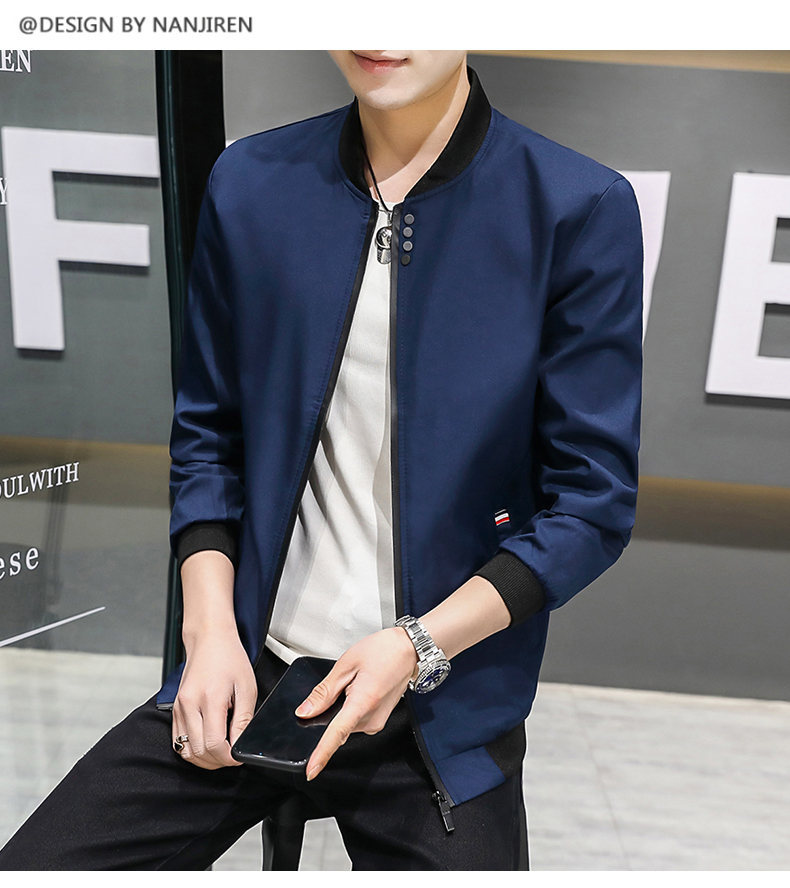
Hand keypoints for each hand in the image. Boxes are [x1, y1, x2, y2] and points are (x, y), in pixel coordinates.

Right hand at [172, 629, 257, 769]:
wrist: (209, 639)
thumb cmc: (230, 659)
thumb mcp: (247, 688)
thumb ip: (244, 720)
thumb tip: (242, 745)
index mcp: (209, 698)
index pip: (215, 744)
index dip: (229, 757)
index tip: (239, 756)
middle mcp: (189, 705)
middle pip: (199, 752)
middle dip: (218, 761)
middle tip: (233, 755)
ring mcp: (179, 708)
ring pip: (186, 751)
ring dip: (205, 759)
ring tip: (222, 752)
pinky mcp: (174, 710)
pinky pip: (178, 742)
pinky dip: (192, 750)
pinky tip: (208, 745)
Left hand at [295, 627, 418, 780]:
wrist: (409, 649)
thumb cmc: (383, 651)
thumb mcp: (346, 664)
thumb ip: (324, 691)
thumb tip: (306, 711)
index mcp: (363, 702)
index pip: (336, 734)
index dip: (322, 754)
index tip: (311, 771)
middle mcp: (372, 718)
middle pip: (338, 727)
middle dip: (331, 710)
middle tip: (345, 681)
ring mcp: (378, 721)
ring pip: (346, 724)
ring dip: (343, 707)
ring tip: (357, 681)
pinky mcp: (379, 720)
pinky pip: (356, 720)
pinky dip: (351, 708)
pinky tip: (360, 688)